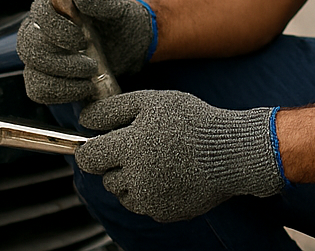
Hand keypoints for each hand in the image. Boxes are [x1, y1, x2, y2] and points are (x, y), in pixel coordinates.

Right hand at [16, 0, 153, 103]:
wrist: (127, 47)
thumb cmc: (117, 23)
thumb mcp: (117, 9)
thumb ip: (100, 0)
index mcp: (52, 7)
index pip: (39, 12)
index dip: (55, 27)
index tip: (81, 38)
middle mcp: (38, 31)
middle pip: (29, 47)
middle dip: (60, 61)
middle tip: (90, 65)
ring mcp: (39, 57)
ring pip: (33, 73)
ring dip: (62, 81)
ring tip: (90, 77)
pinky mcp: (44, 79)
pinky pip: (39, 91)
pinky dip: (61, 93)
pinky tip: (84, 88)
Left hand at [75, 89, 281, 221]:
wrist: (231, 152)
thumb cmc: (191, 121)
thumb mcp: (152, 101)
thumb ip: (113, 109)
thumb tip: (84, 120)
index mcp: (129, 147)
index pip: (88, 158)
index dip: (90, 150)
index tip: (101, 143)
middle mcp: (136, 178)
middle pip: (105, 178)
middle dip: (115, 163)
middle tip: (140, 147)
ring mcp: (151, 200)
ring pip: (123, 194)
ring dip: (131, 180)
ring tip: (158, 160)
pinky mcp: (164, 212)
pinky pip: (144, 204)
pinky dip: (150, 192)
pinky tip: (169, 174)